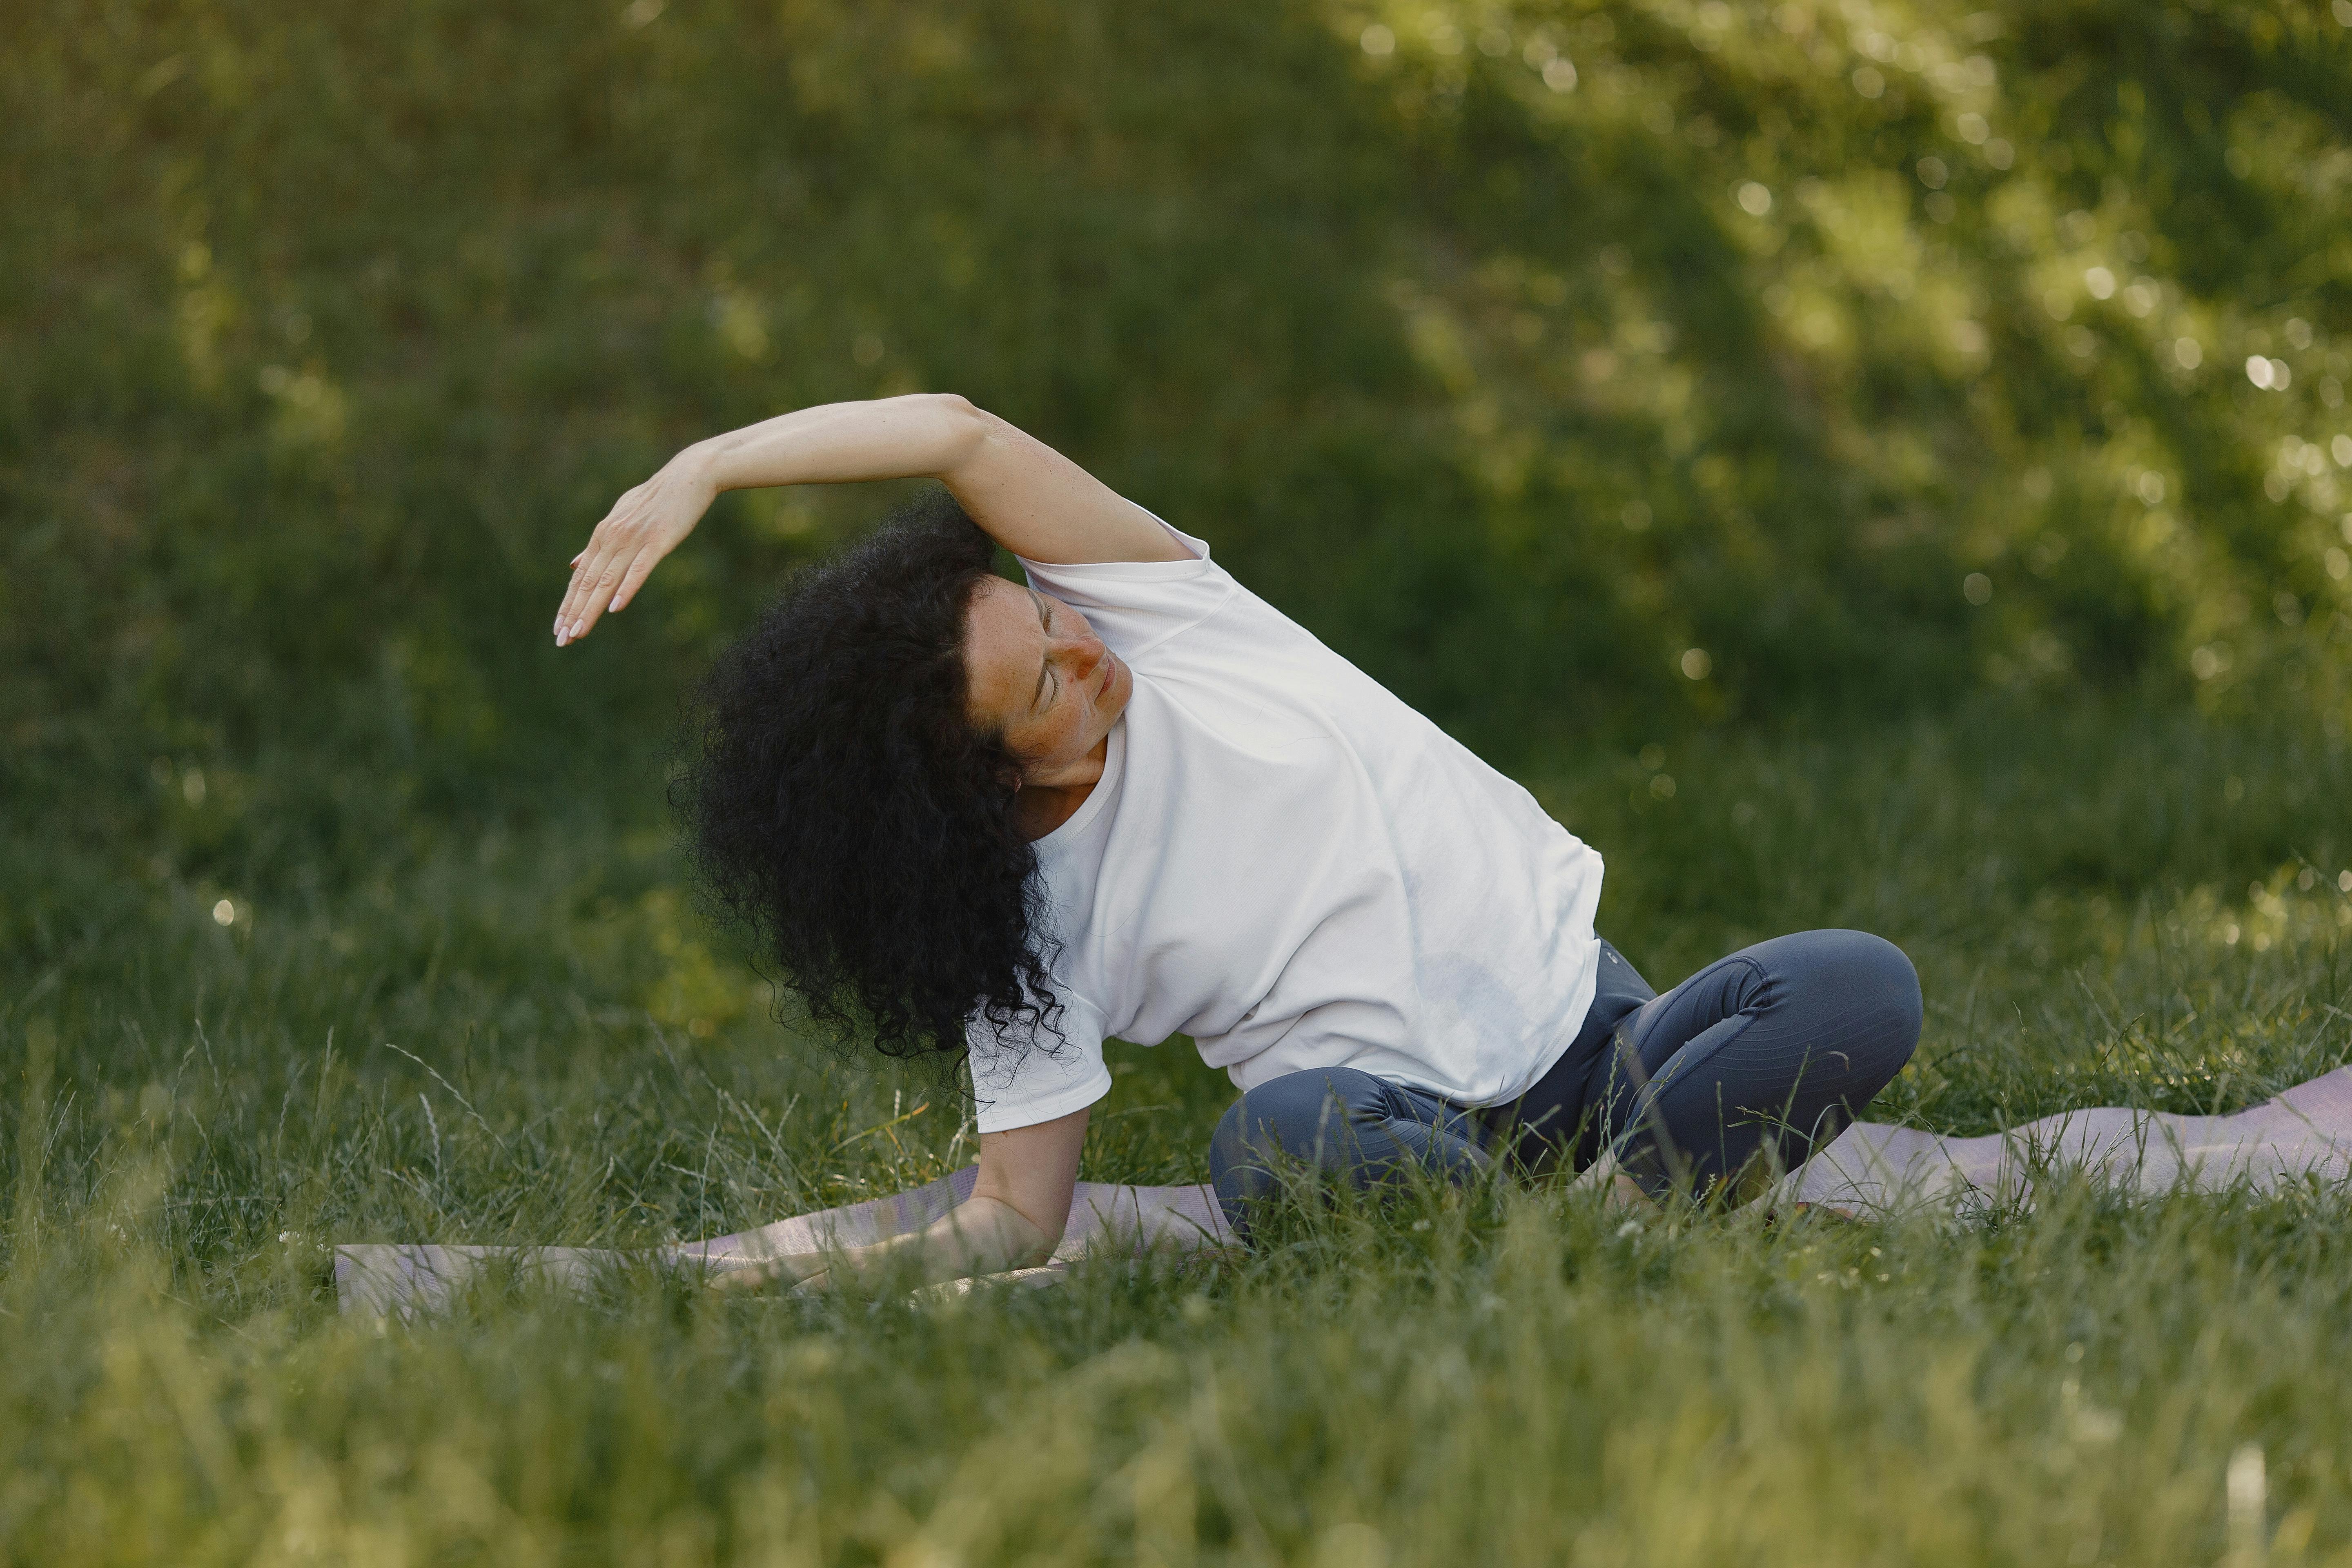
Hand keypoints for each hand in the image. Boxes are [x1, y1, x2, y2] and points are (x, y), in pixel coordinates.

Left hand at [553, 448, 717, 645]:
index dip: (568, 603)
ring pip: (607, 580)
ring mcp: (634, 540)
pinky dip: (626, 588)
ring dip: (591, 609)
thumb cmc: (656, 499)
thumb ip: (597, 544)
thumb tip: (573, 563)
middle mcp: (612, 537)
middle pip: (587, 582)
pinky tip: (615, 607)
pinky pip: (639, 569)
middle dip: (573, 613)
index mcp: (602, 534)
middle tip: (562, 639)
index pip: (579, 576)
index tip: (559, 628)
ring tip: (579, 632)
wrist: (688, 476)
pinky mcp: (657, 541)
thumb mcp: (620, 518)